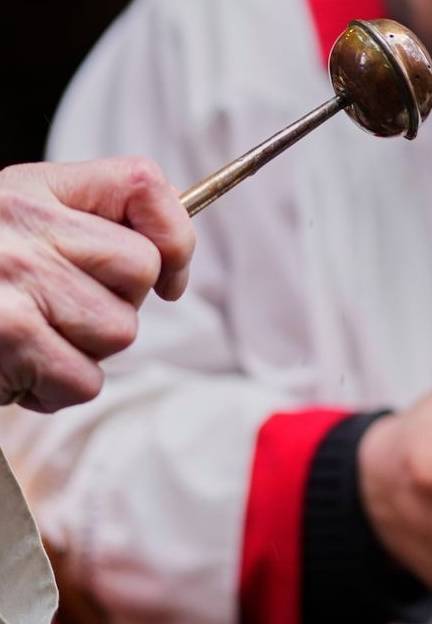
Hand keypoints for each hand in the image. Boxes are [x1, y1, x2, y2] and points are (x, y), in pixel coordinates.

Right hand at [0, 158, 195, 411]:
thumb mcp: (17, 227)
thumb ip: (85, 229)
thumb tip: (170, 263)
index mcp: (32, 189)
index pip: (144, 185)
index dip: (176, 237)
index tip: (168, 276)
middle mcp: (23, 225)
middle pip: (140, 270)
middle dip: (116, 304)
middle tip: (61, 311)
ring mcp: (15, 280)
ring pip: (120, 331)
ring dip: (84, 351)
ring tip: (30, 340)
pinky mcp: (10, 336)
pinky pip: (86, 380)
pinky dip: (56, 389)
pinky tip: (14, 370)